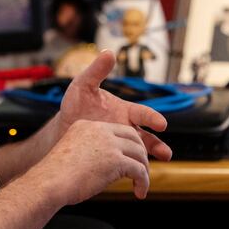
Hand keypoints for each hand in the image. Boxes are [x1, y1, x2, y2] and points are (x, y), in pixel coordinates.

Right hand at [33, 119, 151, 202]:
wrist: (49, 183)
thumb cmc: (56, 177)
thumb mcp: (73, 154)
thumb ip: (90, 153)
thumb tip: (108, 167)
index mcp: (87, 126)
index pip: (118, 130)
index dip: (129, 144)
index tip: (131, 159)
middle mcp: (100, 131)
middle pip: (133, 138)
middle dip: (141, 155)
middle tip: (141, 171)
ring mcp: (109, 144)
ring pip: (139, 154)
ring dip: (144, 171)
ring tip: (141, 185)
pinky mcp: (116, 160)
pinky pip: (139, 170)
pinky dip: (143, 182)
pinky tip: (139, 192)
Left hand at [56, 50, 171, 161]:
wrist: (62, 129)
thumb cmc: (74, 105)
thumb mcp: (83, 86)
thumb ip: (96, 71)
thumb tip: (108, 51)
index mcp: (124, 110)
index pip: (142, 113)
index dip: (152, 118)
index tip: (161, 123)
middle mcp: (127, 127)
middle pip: (147, 136)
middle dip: (157, 144)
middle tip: (165, 153)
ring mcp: (121, 143)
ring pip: (140, 152)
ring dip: (149, 160)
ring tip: (155, 168)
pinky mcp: (114, 157)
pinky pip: (126, 164)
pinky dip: (132, 170)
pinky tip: (132, 177)